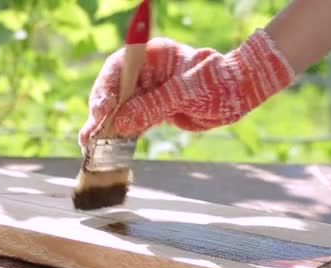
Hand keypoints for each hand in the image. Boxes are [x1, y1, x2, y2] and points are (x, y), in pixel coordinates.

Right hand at [78, 29, 294, 147]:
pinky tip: (111, 147)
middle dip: (101, 113)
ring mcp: (148, 91)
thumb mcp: (186, 93)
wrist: (240, 94)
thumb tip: (122, 122)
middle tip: (89, 136)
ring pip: (120, 109)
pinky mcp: (153, 109)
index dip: (106, 90)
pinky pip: (132, 121)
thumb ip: (154, 105)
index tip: (102, 110)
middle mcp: (146, 72)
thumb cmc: (219, 83)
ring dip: (106, 127)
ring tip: (90, 146)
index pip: (119, 68)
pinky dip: (122, 134)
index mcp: (153, 56)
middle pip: (114, 91)